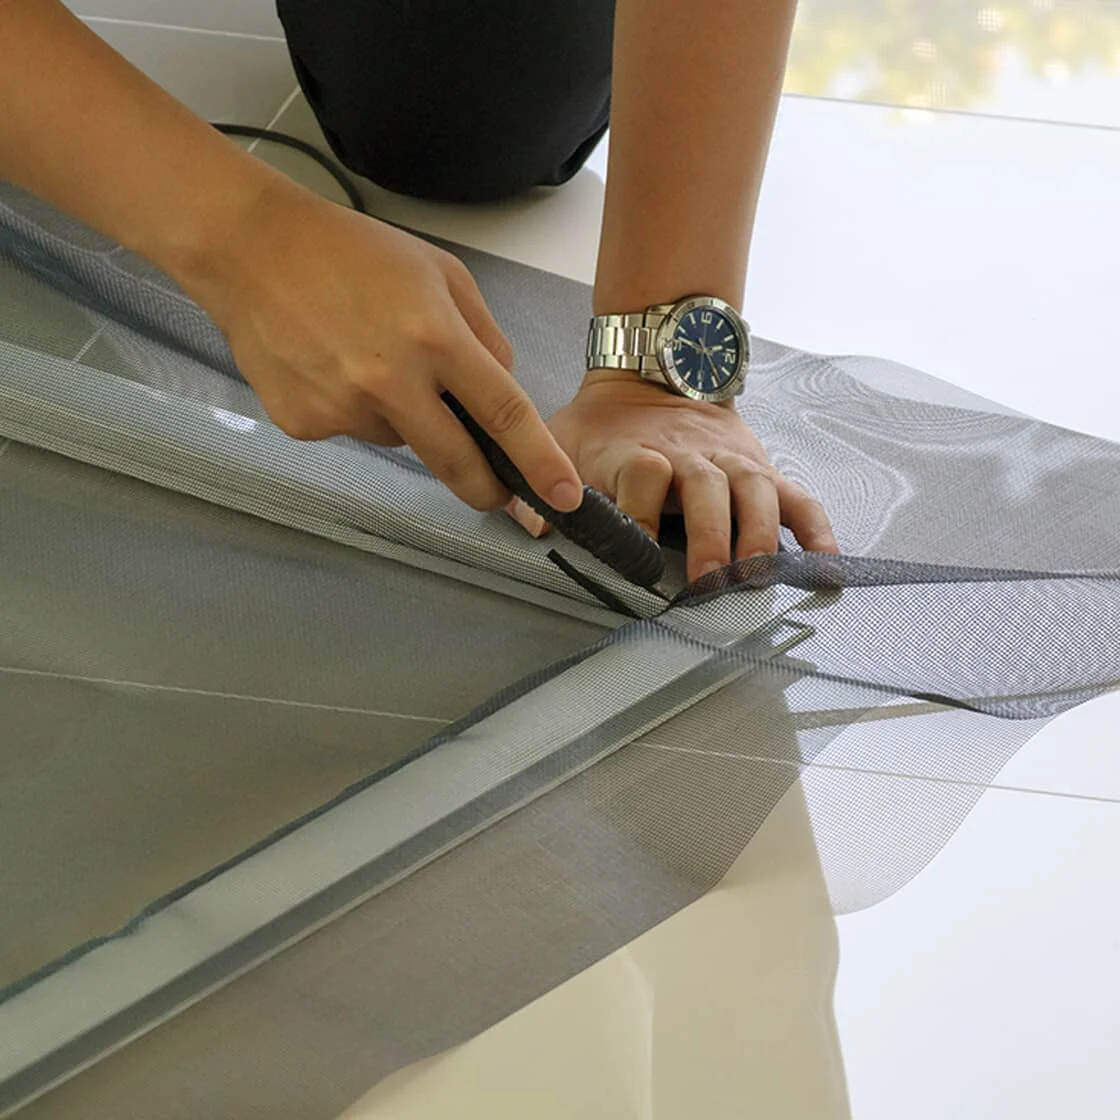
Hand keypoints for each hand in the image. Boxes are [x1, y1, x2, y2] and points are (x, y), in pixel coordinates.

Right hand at [187, 181, 581, 513]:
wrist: (249, 249)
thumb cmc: (350, 252)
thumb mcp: (440, 272)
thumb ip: (485, 335)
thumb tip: (506, 393)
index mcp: (434, 337)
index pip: (504, 413)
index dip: (539, 461)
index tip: (564, 496)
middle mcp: (390, 381)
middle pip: (457, 461)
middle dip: (486, 487)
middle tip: (495, 491)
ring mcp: (343, 408)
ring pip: (402, 440)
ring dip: (406, 419)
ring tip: (368, 359)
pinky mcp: (305, 424)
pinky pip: (355, 432)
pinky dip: (356, 410)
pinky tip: (332, 366)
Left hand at [512, 371, 838, 582]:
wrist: (652, 375)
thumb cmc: (605, 427)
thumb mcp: (559, 441)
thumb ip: (542, 484)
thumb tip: (533, 527)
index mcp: (636, 451)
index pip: (642, 475)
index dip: (638, 512)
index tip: (635, 552)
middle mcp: (689, 455)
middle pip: (707, 487)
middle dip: (711, 534)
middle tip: (710, 579)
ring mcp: (730, 460)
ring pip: (754, 491)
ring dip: (759, 535)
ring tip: (760, 576)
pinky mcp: (760, 468)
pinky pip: (794, 497)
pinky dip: (814, 528)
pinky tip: (825, 562)